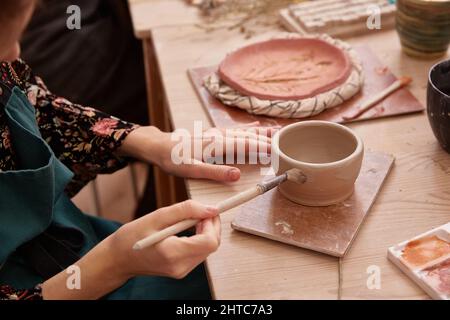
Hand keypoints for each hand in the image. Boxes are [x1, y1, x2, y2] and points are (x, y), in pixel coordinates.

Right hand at [109, 200, 220, 279]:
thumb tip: (210, 209)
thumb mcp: (157, 216)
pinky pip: (199, 252)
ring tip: (188, 220)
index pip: (209, 241)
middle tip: (200, 212)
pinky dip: (198, 238)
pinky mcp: (182, 270)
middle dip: (211, 225)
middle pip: (212, 246)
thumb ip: (186, 210)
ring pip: (208, 249)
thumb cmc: (132, 237)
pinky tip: (185, 229)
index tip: (206, 210)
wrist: (118, 259)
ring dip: (204, 231)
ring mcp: (182, 271)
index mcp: (173, 254)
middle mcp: (181, 266)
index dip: (212, 223)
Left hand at [118, 125, 277, 181]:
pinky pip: (237, 130)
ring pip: (245, 132)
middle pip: (248, 137)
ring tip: (279, 133)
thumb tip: (237, 174)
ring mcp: (218, 134)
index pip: (245, 146)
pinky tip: (257, 126)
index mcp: (217, 145)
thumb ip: (214, 171)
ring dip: (262, 133)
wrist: (159, 145)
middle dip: (268, 141)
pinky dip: (250, 128)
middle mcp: (220, 136)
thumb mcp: (190, 169)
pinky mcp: (215, 134)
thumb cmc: (173, 159)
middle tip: (286, 144)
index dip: (263, 148)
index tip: (279, 151)